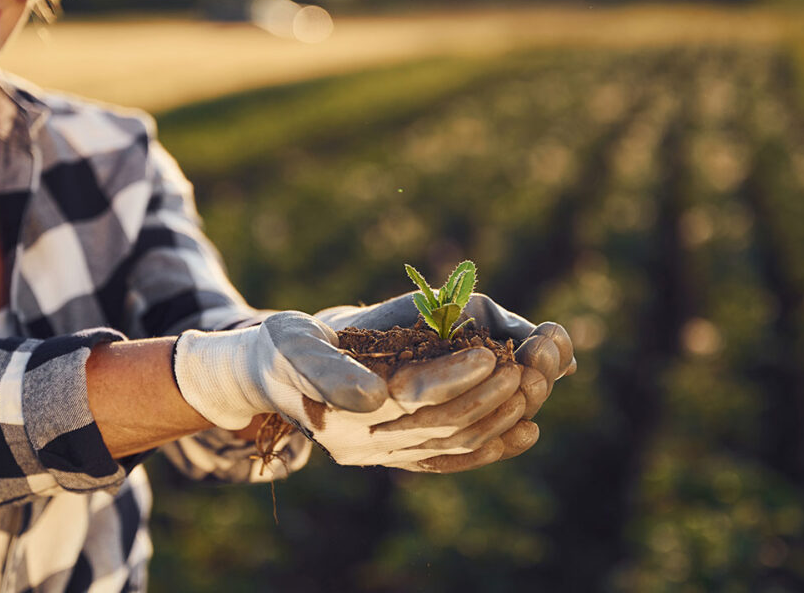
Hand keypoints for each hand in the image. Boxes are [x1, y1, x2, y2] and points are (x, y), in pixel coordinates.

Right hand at [172, 311, 519, 465]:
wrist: (268, 378)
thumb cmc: (281, 351)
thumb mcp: (293, 344)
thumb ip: (327, 369)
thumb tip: (374, 398)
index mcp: (341, 418)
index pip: (410, 400)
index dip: (453, 379)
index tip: (492, 354)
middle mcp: (365, 446)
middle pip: (441, 428)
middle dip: (489, 399)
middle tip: (527, 368)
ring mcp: (382, 455)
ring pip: (453, 447)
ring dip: (498, 420)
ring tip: (535, 389)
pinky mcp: (397, 454)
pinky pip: (451, 460)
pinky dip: (491, 448)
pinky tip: (526, 431)